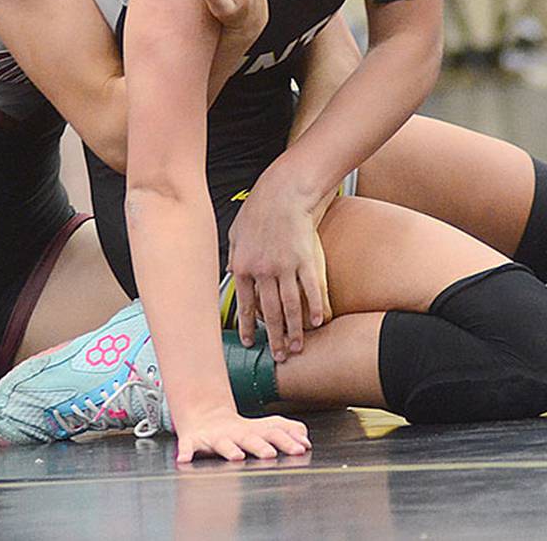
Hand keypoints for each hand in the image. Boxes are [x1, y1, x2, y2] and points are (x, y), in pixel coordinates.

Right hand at [175, 408, 309, 462]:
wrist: (203, 418)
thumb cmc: (239, 430)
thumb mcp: (264, 428)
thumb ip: (286, 431)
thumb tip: (306, 440)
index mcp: (253, 431)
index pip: (273, 432)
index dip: (287, 440)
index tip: (301, 449)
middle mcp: (235, 433)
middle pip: (250, 438)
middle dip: (260, 446)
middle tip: (270, 454)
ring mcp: (214, 437)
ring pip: (222, 443)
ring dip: (229, 449)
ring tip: (236, 456)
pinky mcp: (193, 441)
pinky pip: (187, 447)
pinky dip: (185, 452)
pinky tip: (184, 459)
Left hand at [227, 176, 330, 361]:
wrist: (284, 191)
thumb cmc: (260, 207)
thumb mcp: (236, 232)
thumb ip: (233, 255)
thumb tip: (229, 271)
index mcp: (244, 265)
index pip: (245, 304)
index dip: (248, 326)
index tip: (250, 342)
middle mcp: (263, 270)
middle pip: (269, 312)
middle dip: (273, 337)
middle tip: (278, 355)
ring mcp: (286, 266)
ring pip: (290, 306)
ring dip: (294, 330)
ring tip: (297, 346)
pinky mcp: (307, 259)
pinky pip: (311, 289)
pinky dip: (315, 308)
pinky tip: (317, 322)